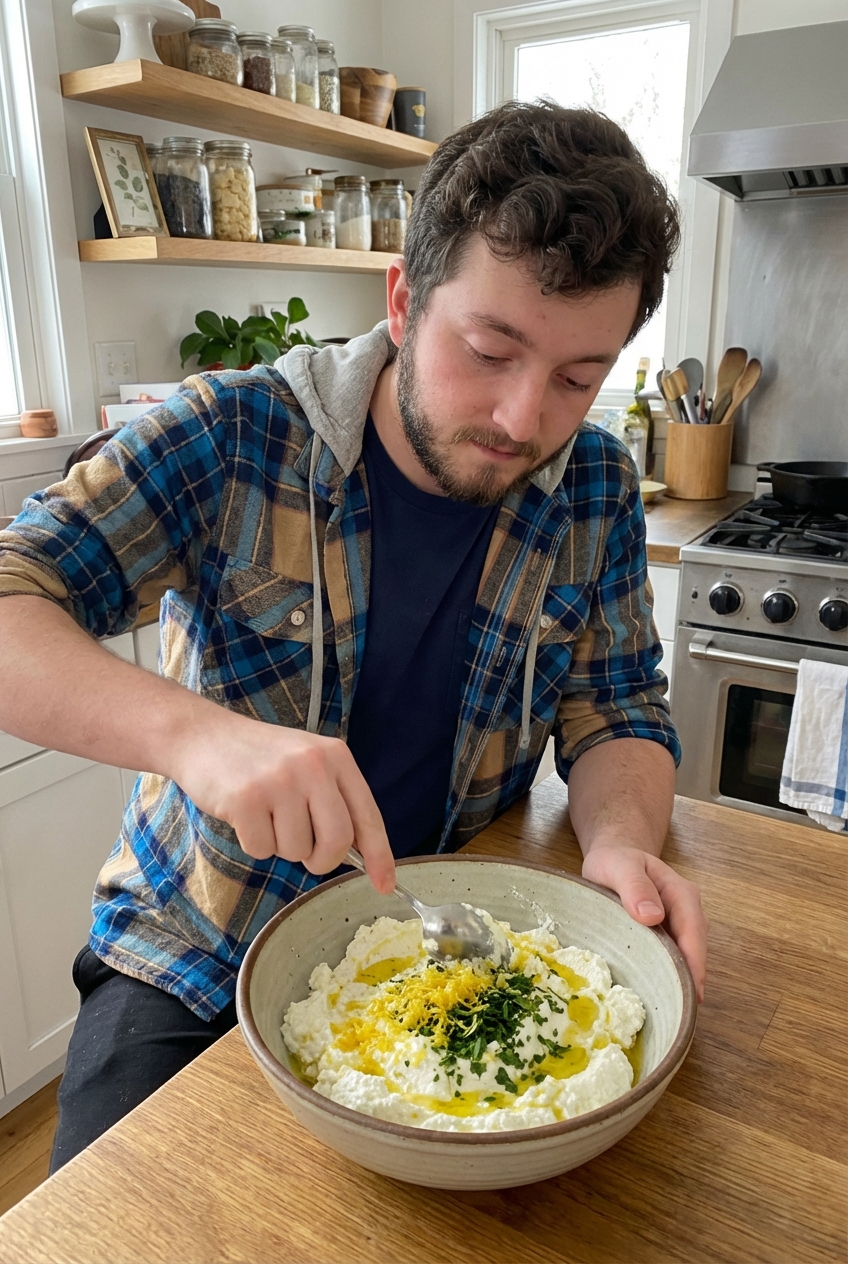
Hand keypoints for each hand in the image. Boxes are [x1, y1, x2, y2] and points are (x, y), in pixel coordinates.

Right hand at [169, 709, 395, 894]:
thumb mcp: (307, 763)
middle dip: (323, 860)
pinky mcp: (245, 799)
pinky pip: (261, 849)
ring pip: (296, 850)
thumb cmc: (261, 758)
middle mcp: (312, 765)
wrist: (204, 735)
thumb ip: (333, 800)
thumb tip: (359, 855)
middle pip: (338, 841)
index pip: (367, 816)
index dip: (379, 856)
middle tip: (306, 854)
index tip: (385, 885)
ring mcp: (279, 781)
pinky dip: (253, 843)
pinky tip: (244, 814)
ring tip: (266, 815)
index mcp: (336, 756)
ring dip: (281, 846)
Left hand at [581, 844, 707, 1001]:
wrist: (613, 857)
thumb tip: (653, 916)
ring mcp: (678, 927)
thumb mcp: (619, 866)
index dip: (694, 962)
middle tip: (680, 1012)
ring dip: (679, 981)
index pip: (693, 931)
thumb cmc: (615, 861)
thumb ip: (634, 886)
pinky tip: (657, 997)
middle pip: (695, 950)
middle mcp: (686, 912)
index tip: (692, 991)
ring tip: (669, 1010)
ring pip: (685, 958)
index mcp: (681, 894)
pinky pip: (672, 959)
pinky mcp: (666, 938)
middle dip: (690, 980)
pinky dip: (667, 976)